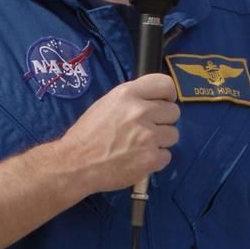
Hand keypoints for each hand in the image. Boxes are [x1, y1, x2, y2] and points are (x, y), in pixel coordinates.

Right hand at [61, 73, 180, 193]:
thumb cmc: (88, 134)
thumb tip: (155, 102)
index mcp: (128, 94)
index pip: (165, 85)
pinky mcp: (151, 158)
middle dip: (163, 121)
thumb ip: (132, 99)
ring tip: (140, 145)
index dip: (168, 95)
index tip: (165, 102)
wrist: (76, 164)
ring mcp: (148, 136)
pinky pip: (166, 155)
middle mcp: (140, 111)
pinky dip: (155, 159)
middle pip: (173, 112)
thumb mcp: (107, 103)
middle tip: (146, 129)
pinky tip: (138, 159)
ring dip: (161, 141)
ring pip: (173, 134)